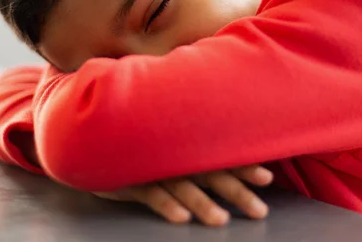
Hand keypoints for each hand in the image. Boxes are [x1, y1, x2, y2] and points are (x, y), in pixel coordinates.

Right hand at [93, 164, 272, 225]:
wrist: (94, 139)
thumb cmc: (138, 146)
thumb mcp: (165, 147)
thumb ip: (190, 152)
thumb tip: (223, 164)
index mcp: (186, 148)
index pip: (220, 156)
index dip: (244, 166)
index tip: (268, 178)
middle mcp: (174, 156)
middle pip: (210, 173)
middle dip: (236, 191)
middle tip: (260, 211)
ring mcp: (152, 167)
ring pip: (182, 185)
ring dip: (202, 203)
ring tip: (220, 221)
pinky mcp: (129, 178)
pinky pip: (150, 192)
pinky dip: (166, 205)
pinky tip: (181, 219)